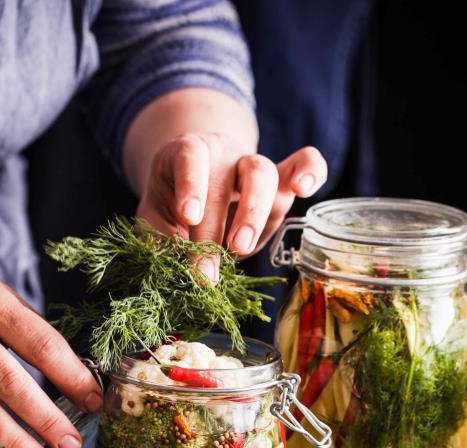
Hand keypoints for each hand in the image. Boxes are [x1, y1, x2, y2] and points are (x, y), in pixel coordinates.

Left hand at [137, 134, 327, 281]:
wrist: (195, 193)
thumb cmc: (172, 207)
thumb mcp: (155, 220)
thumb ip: (160, 240)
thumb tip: (173, 273)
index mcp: (185, 154)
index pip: (190, 157)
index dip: (191, 185)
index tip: (188, 217)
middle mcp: (222, 154)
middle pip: (227, 177)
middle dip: (217, 227)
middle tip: (209, 268)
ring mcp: (254, 166)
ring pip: (263, 174)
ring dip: (254, 214)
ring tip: (240, 249)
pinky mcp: (280, 182)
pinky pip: (304, 162)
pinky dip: (311, 170)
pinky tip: (307, 188)